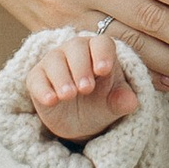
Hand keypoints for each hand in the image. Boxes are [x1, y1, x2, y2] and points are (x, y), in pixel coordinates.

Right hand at [23, 29, 140, 140]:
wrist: (78, 124)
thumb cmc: (100, 104)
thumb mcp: (113, 106)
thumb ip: (122, 101)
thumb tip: (131, 102)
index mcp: (99, 52)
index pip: (102, 43)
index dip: (103, 54)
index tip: (104, 71)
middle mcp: (76, 51)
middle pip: (77, 47)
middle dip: (81, 67)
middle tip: (86, 89)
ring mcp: (54, 62)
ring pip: (55, 60)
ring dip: (62, 77)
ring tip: (69, 95)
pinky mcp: (37, 78)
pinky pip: (36, 78)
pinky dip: (43, 89)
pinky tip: (51, 100)